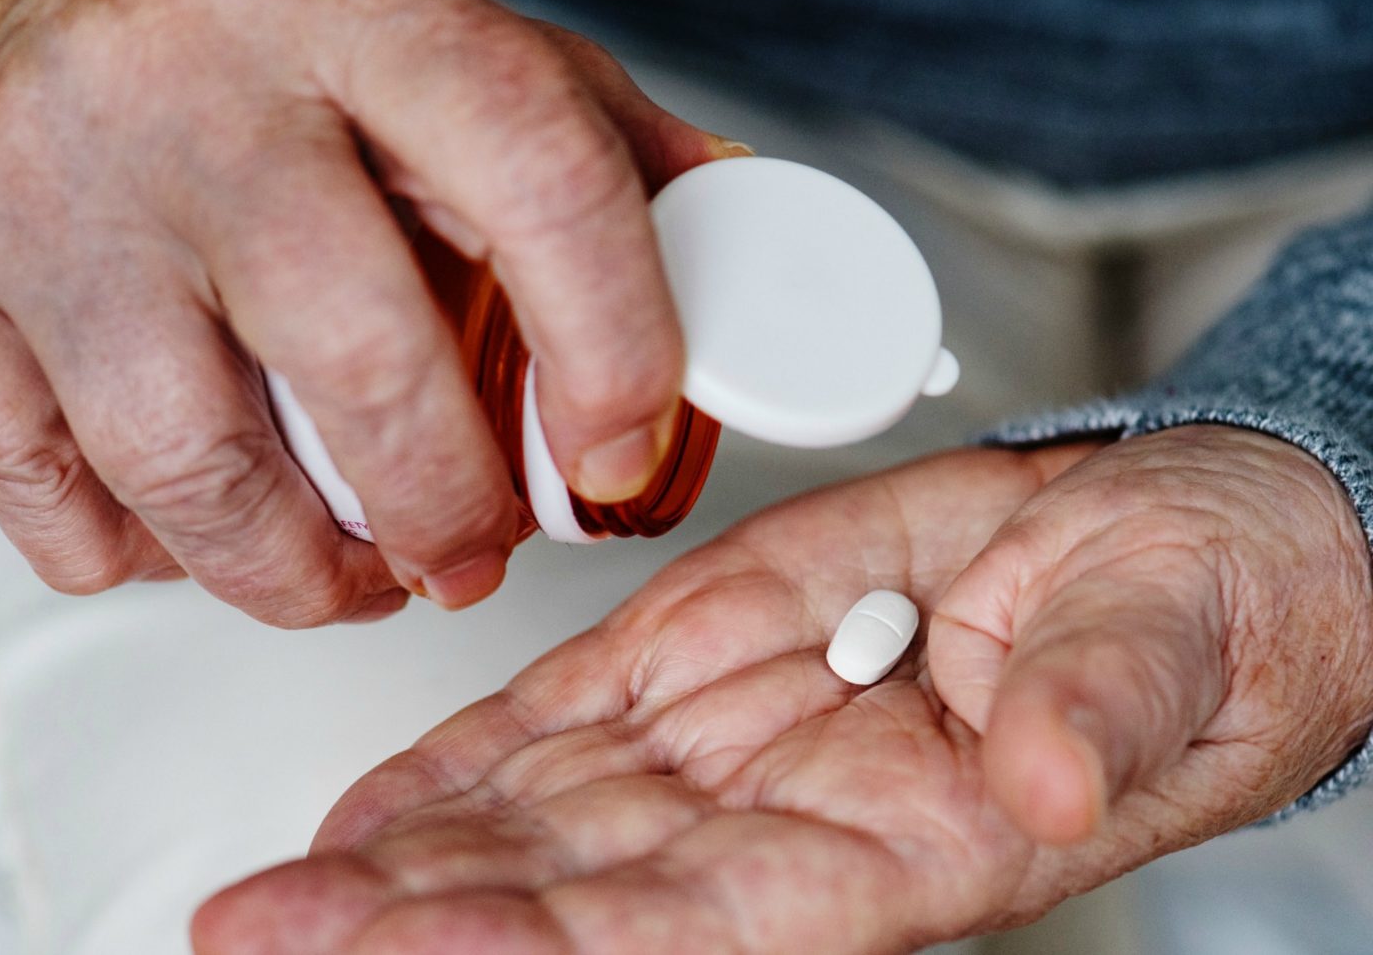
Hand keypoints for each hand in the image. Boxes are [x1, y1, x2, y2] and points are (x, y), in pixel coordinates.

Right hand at [0, 0, 735, 623]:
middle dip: (447, 514)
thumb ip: (556, 106)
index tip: (620, 450)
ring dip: (297, 574)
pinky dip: (140, 554)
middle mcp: (177, 84)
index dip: (613, 344)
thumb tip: (714, 212)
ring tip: (344, 574)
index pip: (533, 174)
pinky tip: (188, 526)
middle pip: (359, 368)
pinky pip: (44, 497)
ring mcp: (25, 182)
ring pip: (192, 473)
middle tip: (470, 551)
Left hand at [191, 427, 1372, 952]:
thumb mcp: (1172, 646)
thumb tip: (1048, 772)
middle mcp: (789, 816)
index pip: (692, 923)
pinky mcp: (710, 651)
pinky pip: (569, 721)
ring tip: (275, 891)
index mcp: (901, 844)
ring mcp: (737, 738)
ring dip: (404, 855)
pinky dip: (465, 763)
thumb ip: (1099, 709)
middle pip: (569, 888)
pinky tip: (374, 808)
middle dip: (409, 917)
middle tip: (261, 928)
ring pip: (541, 816)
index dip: (542, 939)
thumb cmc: (1196, 610)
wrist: (1166, 543)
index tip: (404, 942)